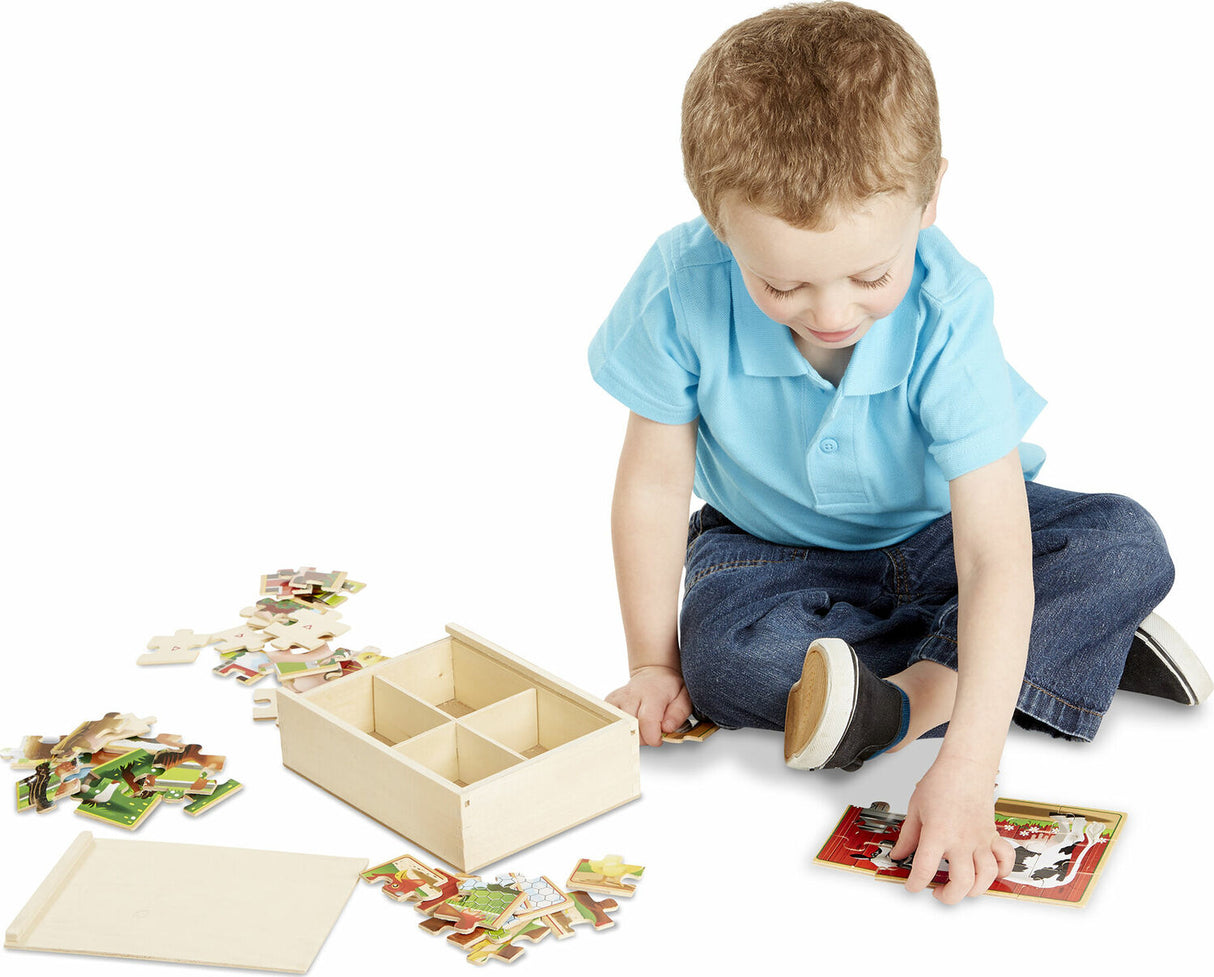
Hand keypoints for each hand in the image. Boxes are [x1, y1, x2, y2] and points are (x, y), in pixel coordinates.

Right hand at [605, 665, 692, 746]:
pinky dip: (622, 729)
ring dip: (632, 734)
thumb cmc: (668, 688)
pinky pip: (612, 724)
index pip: (647, 721)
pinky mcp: (608, 703)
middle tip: (652, 731)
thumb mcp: (684, 698)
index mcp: (652, 693)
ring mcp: (617, 698)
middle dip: (643, 738)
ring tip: (642, 726)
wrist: (653, 675)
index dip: (653, 737)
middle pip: (631, 728)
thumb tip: (666, 728)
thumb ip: (678, 714)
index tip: (658, 739)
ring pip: (620, 729)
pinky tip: (631, 723)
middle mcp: (631, 694)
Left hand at [890, 755, 1014, 903]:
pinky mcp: (992, 837)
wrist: (965, 767)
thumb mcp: (915, 809)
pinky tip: (988, 873)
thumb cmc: (941, 782)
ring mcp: (980, 840)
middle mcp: (962, 840)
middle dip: (948, 896)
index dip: (915, 883)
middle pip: (962, 883)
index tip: (911, 885)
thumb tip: (899, 854)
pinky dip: (1001, 872)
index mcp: (938, 833)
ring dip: (973, 889)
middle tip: (937, 891)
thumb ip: (907, 836)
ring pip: (986, 878)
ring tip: (959, 885)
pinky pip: (1006, 860)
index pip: (925, 869)